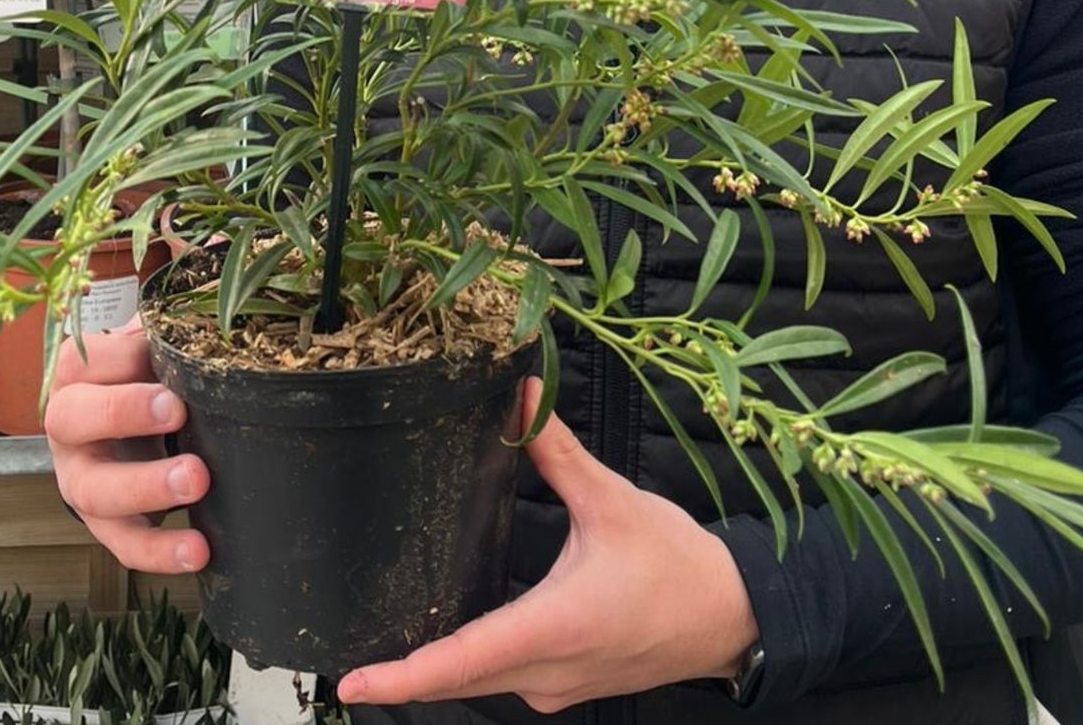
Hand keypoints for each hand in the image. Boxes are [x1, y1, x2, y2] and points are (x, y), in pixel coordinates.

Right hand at [43, 313, 210, 575]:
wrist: (120, 430)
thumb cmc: (139, 377)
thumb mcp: (143, 350)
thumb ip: (162, 333)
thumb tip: (205, 317)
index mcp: (75, 374)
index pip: (85, 361)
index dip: (124, 360)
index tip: (169, 364)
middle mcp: (66, 427)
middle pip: (74, 420)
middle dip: (123, 413)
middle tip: (177, 412)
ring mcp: (80, 479)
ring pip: (95, 491)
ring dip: (146, 487)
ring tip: (197, 482)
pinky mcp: (104, 523)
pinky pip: (123, 543)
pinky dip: (158, 551)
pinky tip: (197, 551)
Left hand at [336, 379, 758, 712]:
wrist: (731, 615)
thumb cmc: (676, 563)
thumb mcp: (611, 500)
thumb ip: (556, 451)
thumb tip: (522, 394)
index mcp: (553, 627)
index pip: (462, 660)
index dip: (403, 676)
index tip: (353, 680)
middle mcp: (548, 671)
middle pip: (459, 679)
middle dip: (404, 671)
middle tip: (351, 653)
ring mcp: (558, 688)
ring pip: (481, 683)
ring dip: (439, 667)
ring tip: (389, 645)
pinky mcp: (568, 686)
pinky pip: (506, 679)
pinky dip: (474, 663)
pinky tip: (455, 634)